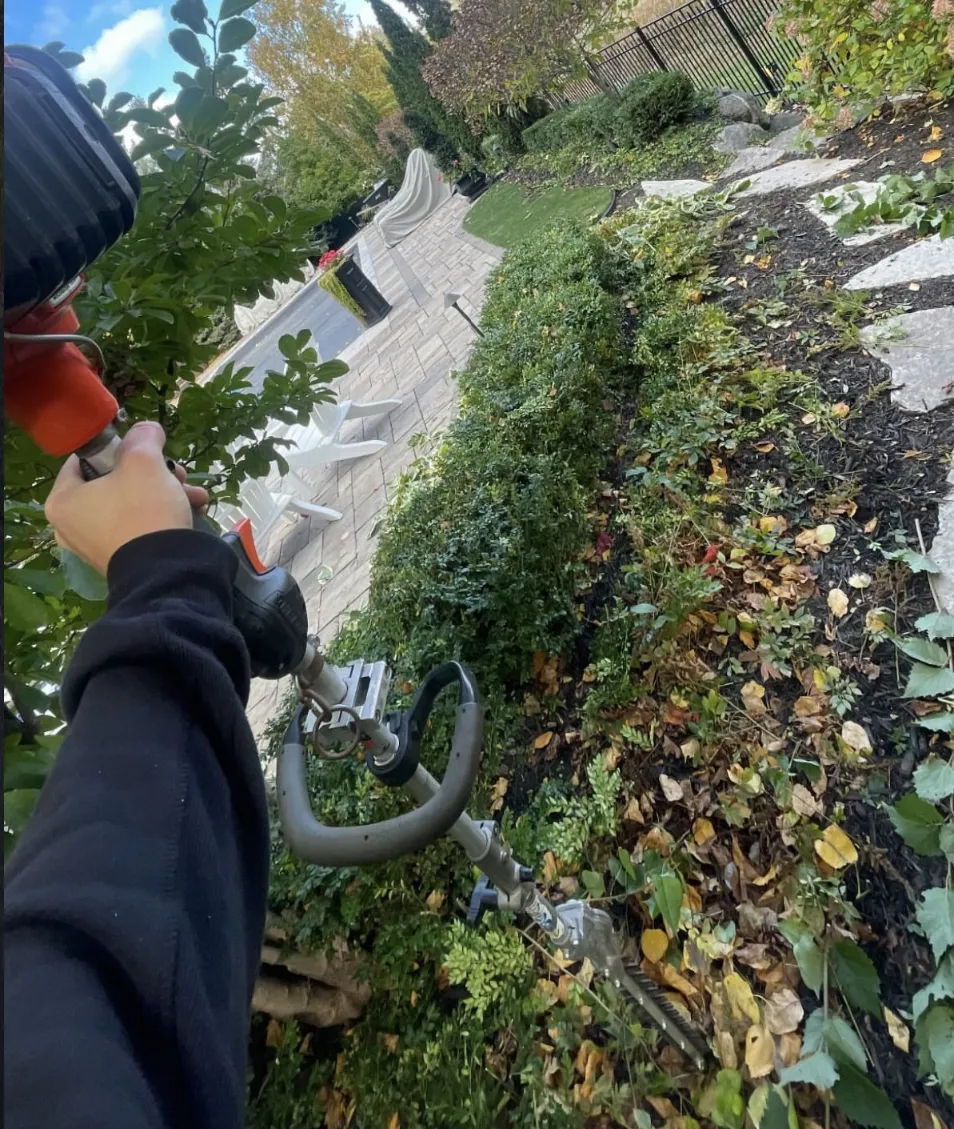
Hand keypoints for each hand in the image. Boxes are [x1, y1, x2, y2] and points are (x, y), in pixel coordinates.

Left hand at [45, 421, 209, 574]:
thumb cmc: (143, 510)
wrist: (167, 570)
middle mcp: (72, 527)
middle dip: (153, 474)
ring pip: (133, 504)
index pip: (85, 460)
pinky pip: (140, 527)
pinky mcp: (123, 560)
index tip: (146, 450)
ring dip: (167, 492)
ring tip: (194, 494)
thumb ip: (143, 437)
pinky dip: (164, 516)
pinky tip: (193, 510)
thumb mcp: (144, 461)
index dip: (119, 448)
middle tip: (176, 473)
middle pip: (114, 482)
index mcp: (62, 501)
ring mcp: (97, 547)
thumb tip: (147, 430)